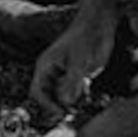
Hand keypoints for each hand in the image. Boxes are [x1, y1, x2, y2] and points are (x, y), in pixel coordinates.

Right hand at [29, 0, 118, 118]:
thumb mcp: (81, 62)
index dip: (47, 106)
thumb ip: (72, 83)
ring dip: (75, 102)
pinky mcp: (77, 74)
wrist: (100, 22)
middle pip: (50, 97)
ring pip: (64, 96)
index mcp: (46, 66)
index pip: (37, 93)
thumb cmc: (88, 38)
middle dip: (62, 106)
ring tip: (87, 98)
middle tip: (77, 110)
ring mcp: (64, 73)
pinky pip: (76, 91)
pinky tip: (93, 91)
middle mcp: (52, 71)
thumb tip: (65, 103)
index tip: (63, 113)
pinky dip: (83, 96)